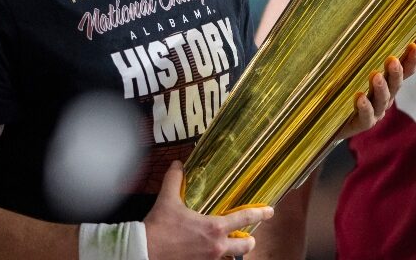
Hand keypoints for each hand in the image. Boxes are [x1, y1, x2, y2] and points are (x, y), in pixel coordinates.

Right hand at [145, 161, 273, 258]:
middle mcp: (217, 247)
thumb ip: (174, 180)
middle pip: (245, 246)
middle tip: (248, 237)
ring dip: (231, 252)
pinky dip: (215, 259)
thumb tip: (178, 165)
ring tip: (227, 246)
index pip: (244, 219)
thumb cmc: (159, 228)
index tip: (270, 211)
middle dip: (249, 241)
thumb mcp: (168, 200)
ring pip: (230, 258)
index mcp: (214, 228)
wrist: (145, 252)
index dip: (260, 213)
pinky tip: (206, 253)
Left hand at [336, 42, 415, 138]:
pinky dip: (365, 107)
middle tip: (392, 60)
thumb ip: (359, 56)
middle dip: (395, 72)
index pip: (404, 72)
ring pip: (382, 100)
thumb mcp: (353, 71)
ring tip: (376, 75)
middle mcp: (385, 98)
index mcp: (387, 84)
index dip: (410, 60)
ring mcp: (375, 112)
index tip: (413, 46)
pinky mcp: (362, 124)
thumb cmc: (344, 89)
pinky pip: (366, 116)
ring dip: (381, 88)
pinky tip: (360, 97)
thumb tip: (356, 28)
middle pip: (395, 85)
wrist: (330, 120)